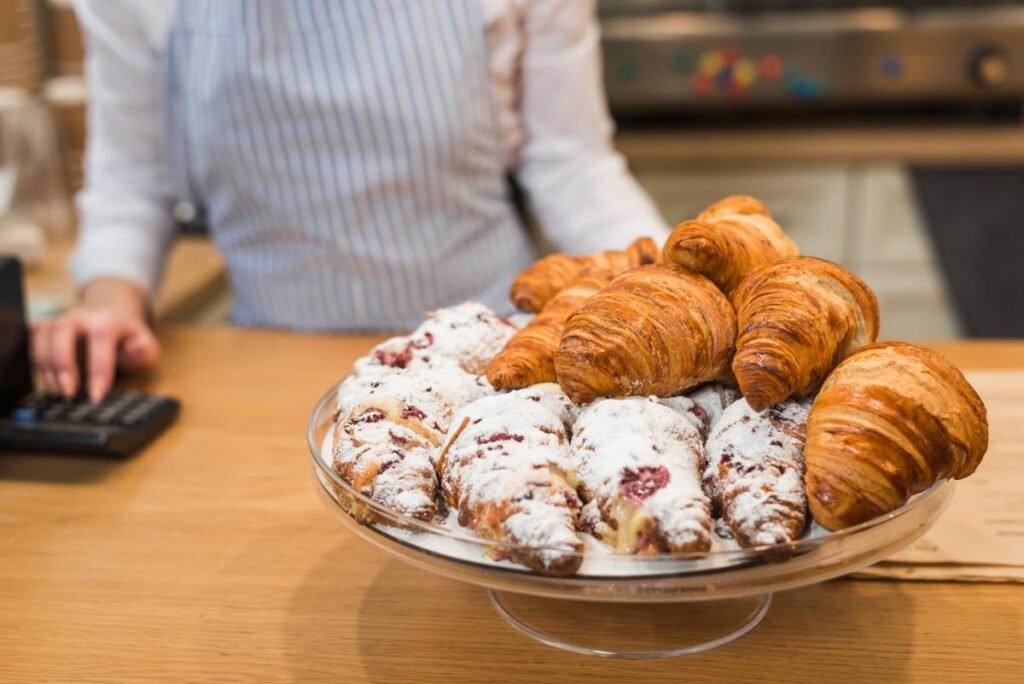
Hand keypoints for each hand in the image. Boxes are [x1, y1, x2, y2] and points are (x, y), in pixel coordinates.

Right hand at [31, 278, 160, 401]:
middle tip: (69, 394)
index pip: (101, 338)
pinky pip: (31, 341)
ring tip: (58, 393)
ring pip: (42, 336)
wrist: (111, 319)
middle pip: (63, 331)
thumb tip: (136, 348)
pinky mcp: (44, 328)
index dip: (98, 368)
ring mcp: (60, 320)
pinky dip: (35, 363)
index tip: (97, 395)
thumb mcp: (147, 347)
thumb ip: (145, 351)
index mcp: (108, 319)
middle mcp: (80, 316)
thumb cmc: (129, 340)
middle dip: (63, 364)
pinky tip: (47, 383)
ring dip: (46, 367)